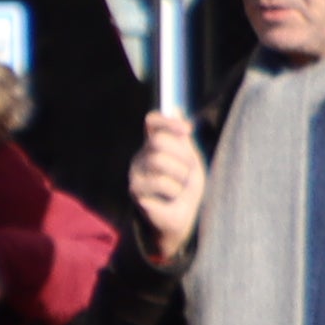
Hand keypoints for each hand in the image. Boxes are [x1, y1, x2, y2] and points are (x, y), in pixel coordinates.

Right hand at [133, 109, 204, 265]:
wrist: (181, 217)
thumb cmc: (185, 187)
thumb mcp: (189, 158)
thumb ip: (181, 137)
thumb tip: (176, 107)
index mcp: (153, 146)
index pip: (152, 123)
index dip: (168, 122)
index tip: (188, 130)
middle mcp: (140, 157)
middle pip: (159, 142)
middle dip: (182, 157)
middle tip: (186, 173)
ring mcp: (135, 174)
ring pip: (161, 162)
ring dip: (181, 176)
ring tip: (179, 187)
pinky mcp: (135, 192)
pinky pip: (162, 184)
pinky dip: (174, 191)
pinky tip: (169, 198)